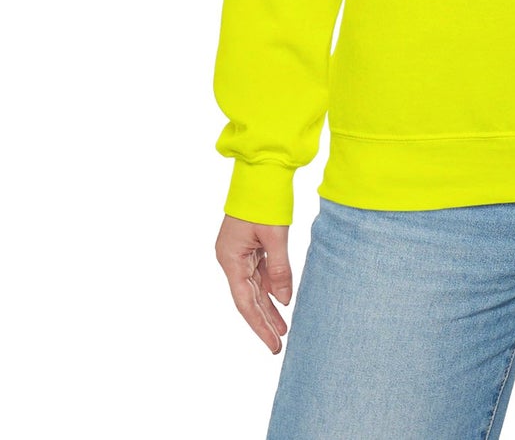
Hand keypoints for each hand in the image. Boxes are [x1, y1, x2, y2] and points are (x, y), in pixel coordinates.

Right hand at [215, 213, 292, 353]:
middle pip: (247, 297)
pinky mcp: (249, 245)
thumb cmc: (265, 200)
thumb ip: (279, 269)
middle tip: (278, 343)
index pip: (245, 301)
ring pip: (254, 286)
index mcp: (230, 258)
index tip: (273, 343)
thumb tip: (284, 300)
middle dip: (264, 320)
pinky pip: (259, 272)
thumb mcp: (275, 236)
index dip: (259, 325)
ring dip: (268, 305)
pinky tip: (281, 299)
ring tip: (282, 327)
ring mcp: (239, 252)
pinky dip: (270, 285)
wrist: (261, 171)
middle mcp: (230, 258)